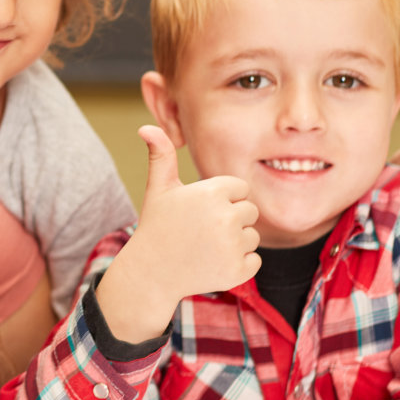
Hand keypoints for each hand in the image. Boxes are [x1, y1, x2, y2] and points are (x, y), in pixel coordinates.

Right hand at [96, 126, 260, 339]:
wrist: (151, 273)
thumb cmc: (156, 226)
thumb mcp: (159, 188)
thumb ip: (161, 155)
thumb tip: (145, 126)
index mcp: (212, 191)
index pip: (241, 190)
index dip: (222, 200)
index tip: (200, 212)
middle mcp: (225, 217)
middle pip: (250, 212)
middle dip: (231, 221)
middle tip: (202, 232)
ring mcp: (232, 246)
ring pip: (253, 237)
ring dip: (234, 243)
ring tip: (205, 248)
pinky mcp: (238, 271)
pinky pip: (254, 261)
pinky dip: (238, 265)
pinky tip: (212, 264)